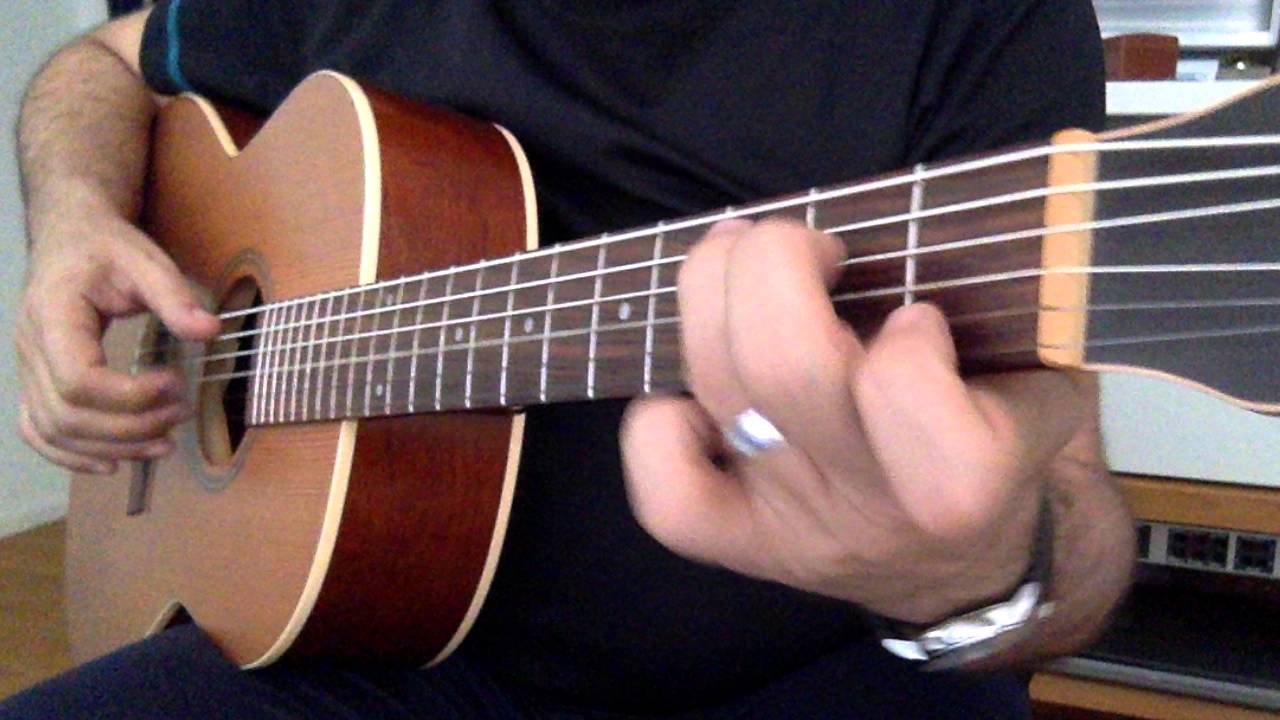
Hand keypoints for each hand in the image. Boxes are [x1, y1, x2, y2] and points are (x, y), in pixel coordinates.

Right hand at [16, 199, 219, 473]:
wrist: (71, 238)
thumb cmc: (107, 248)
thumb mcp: (146, 260)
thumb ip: (176, 296)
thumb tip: (210, 331)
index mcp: (52, 315)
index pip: (77, 380)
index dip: (129, 396)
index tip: (176, 383)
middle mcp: (29, 347)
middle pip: (67, 414)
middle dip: (129, 426)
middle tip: (180, 414)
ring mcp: (26, 368)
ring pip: (53, 431)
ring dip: (111, 447)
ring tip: (163, 443)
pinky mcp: (35, 381)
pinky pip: (38, 431)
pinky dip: (72, 456)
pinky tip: (114, 463)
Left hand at [621, 218, 1094, 622]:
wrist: (967, 566)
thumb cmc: (1001, 436)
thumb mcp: (1047, 380)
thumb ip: (1017, 316)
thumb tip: (948, 222)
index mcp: (966, 473)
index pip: (902, 388)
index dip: (903, 332)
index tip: (918, 314)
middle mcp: (869, 504)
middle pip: (783, 369)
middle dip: (775, 263)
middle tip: (808, 244)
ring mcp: (793, 526)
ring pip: (720, 393)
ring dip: (710, 292)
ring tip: (740, 258)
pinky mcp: (739, 544)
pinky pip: (668, 497)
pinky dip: (658, 425)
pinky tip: (695, 391)